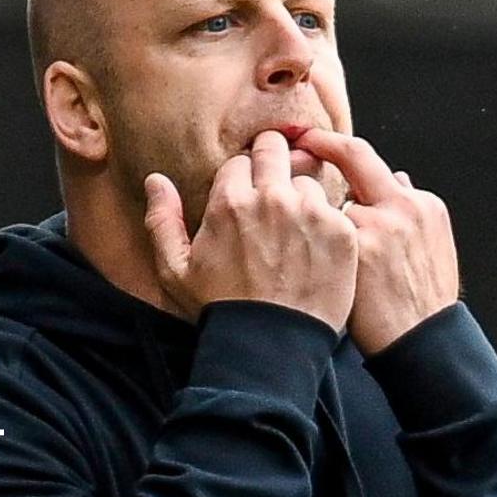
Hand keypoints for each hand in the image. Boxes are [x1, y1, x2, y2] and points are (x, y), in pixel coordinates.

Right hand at [143, 130, 358, 331]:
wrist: (270, 347)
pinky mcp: (341, 232)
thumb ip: (162, 220)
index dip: (241, 177)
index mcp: (231, 202)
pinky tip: (313, 248)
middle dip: (271, 160)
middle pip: (275, 149)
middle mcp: (272, 198)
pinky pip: (334, 208)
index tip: (245, 195)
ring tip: (293, 229)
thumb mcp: (176, 271)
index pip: (240, 161)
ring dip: (300, 195)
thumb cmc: (221, 310)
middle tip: (272, 186)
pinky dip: (325, 222)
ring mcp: (311, 213)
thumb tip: (156, 180)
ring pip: (307, 179)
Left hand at [294, 129, 459, 353]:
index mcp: (421, 203)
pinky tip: (304, 263)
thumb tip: (395, 177)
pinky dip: (309, 243)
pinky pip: (320, 234)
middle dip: (318, 146)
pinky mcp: (357, 249)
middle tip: (290, 145)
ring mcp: (378, 226)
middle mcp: (402, 207)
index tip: (310, 138)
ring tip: (305, 239)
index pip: (369, 160)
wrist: (424, 342)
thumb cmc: (423, 301)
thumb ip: (408, 209)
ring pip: (331, 203)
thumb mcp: (431, 244)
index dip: (334, 144)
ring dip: (316, 216)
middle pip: (353, 158)